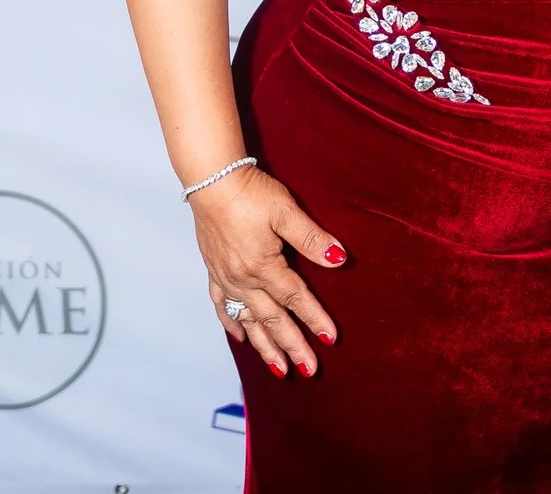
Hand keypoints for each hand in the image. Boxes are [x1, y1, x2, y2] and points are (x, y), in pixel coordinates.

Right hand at [189, 166, 344, 377]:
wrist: (211, 180)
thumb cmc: (251, 192)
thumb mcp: (286, 211)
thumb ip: (312, 239)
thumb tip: (339, 259)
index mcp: (263, 267)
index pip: (296, 299)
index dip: (315, 319)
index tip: (330, 339)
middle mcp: (243, 279)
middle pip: (272, 319)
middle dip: (292, 346)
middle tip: (308, 370)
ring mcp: (226, 278)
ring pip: (248, 320)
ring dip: (264, 346)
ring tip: (279, 369)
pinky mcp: (214, 270)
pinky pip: (221, 306)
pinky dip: (232, 324)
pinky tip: (241, 338)